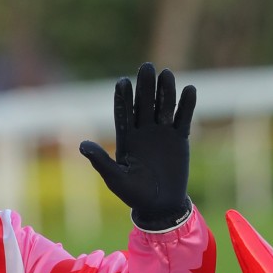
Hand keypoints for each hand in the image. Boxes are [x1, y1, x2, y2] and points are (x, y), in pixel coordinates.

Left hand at [79, 62, 195, 230]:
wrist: (160, 205)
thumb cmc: (134, 194)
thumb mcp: (115, 178)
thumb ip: (101, 161)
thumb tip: (82, 145)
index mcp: (127, 138)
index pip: (124, 113)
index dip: (123, 98)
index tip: (123, 82)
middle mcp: (144, 131)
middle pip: (144, 104)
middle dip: (145, 86)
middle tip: (147, 67)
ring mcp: (163, 133)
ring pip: (164, 106)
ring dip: (166, 91)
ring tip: (166, 74)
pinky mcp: (180, 139)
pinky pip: (184, 118)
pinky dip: (187, 105)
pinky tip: (189, 89)